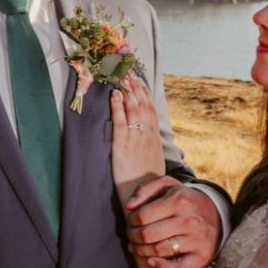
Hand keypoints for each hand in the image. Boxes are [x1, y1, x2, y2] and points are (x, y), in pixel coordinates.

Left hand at [110, 74, 164, 208]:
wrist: (145, 197)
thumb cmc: (148, 181)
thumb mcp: (154, 158)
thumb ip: (150, 144)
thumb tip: (148, 135)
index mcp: (154, 137)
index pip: (150, 109)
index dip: (144, 93)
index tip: (139, 80)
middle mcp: (146, 134)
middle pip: (142, 104)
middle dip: (135, 86)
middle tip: (128, 70)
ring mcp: (135, 139)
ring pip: (133, 109)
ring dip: (126, 91)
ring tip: (121, 76)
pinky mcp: (122, 145)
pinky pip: (120, 122)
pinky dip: (117, 107)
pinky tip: (113, 95)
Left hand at [125, 176, 221, 267]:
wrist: (216, 214)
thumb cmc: (184, 200)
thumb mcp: (167, 186)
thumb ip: (145, 189)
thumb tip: (129, 206)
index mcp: (179, 200)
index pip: (142, 216)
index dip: (131, 220)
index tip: (131, 221)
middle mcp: (189, 220)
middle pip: (147, 234)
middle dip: (132, 236)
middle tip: (131, 235)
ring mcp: (197, 239)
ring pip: (158, 250)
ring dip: (141, 251)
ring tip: (136, 247)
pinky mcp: (202, 255)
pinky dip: (162, 267)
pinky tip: (152, 261)